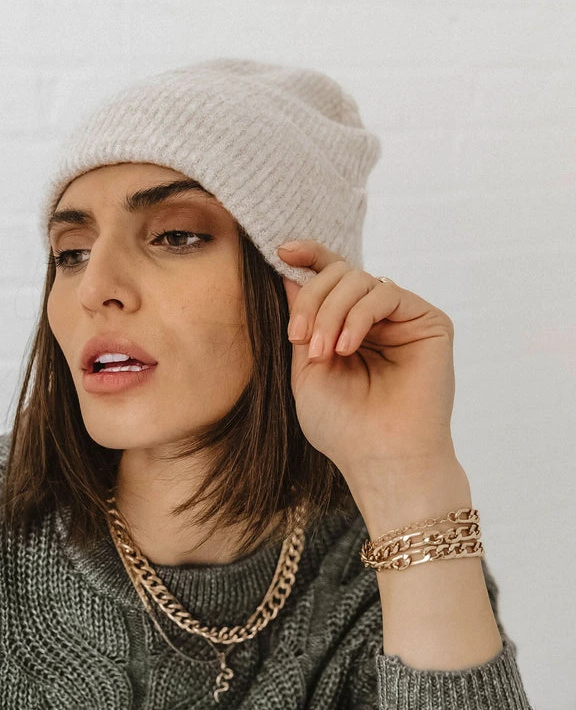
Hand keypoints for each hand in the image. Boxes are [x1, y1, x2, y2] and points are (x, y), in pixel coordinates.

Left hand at [278, 240, 458, 486]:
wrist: (381, 458)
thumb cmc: (342, 427)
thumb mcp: (305, 371)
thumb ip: (301, 323)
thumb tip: (288, 275)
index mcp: (347, 329)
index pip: (330, 280)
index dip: (309, 257)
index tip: (282, 250)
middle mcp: (377, 321)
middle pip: (340, 274)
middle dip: (313, 301)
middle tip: (300, 338)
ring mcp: (403, 320)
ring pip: (360, 280)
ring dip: (331, 312)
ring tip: (324, 353)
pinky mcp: (428, 322)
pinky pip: (386, 293)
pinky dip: (359, 315)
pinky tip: (347, 347)